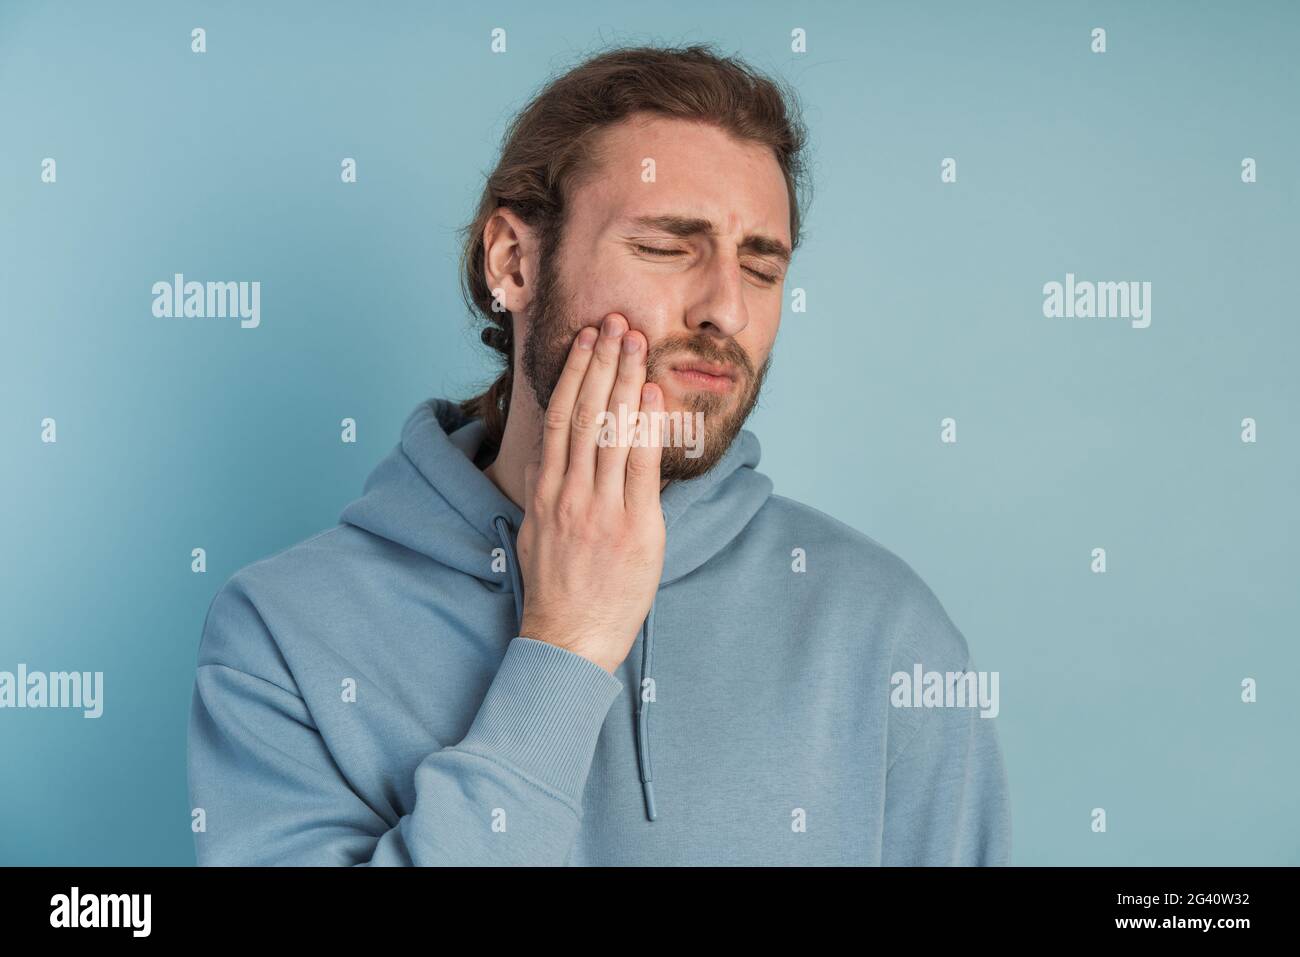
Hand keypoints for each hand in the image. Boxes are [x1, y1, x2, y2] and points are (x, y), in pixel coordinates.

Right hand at [515, 313, 666, 673]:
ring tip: (637, 343)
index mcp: (546, 492)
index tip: (587, 340)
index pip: (560, 417)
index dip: (574, 373)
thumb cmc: (555, 588)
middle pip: (586, 413)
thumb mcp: (535, 530)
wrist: (568, 640)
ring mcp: (602, 510)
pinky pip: (641, 467)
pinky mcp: (635, 529)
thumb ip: (547, 488)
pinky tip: (652, 393)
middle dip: (603, 363)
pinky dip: (646, 426)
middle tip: (617, 323)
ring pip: (613, 431)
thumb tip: (553, 450)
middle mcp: (570, 494)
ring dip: (626, 380)